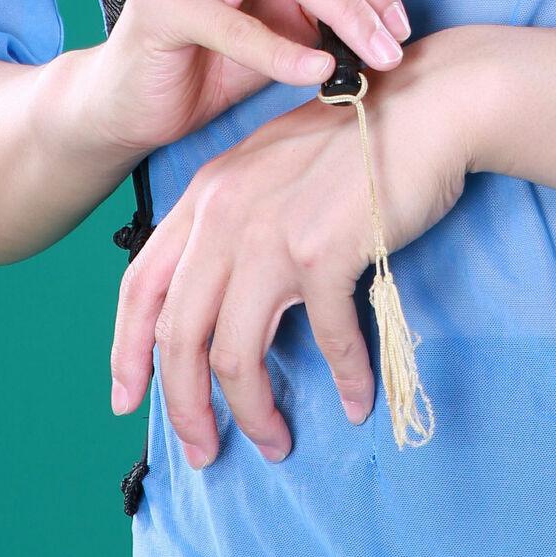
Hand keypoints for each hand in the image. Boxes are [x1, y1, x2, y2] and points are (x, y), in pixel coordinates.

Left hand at [108, 24, 498, 463]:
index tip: (126, 401)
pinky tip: (357, 401)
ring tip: (276, 442)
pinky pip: (326, 340)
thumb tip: (224, 294)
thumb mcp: (273, 167)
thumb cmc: (362, 139)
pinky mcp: (325, 252)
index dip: (125, 351)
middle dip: (184, 407)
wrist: (430, 104)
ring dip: (255, 412)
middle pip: (178, 336)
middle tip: (205, 452)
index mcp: (205, 194)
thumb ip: (237, 220)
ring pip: (236, 354)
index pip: (140, 285)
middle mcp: (225, 216)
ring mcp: (271, 234)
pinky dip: (344, 379)